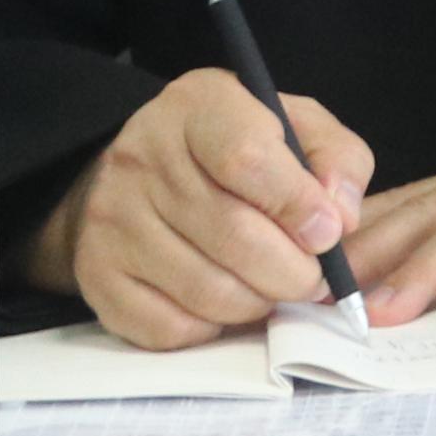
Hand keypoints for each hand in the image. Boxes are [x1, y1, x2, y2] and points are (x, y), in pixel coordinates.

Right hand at [22, 68, 373, 347]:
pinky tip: (227, 303)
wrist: (140, 172)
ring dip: (258, 303)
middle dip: (292, 271)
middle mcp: (143, 158)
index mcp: (199, 106)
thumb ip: (337, 160)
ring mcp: (112, 219)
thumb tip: (340, 219)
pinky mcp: (95, 273)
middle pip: (232, 235)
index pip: (246, 158)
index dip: (297, 205)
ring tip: (274, 288)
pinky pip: (167, 327)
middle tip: (315, 279)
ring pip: (205, 291)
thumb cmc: (236, 149)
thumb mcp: (296, 126)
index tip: (328, 234)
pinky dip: (213, 329)